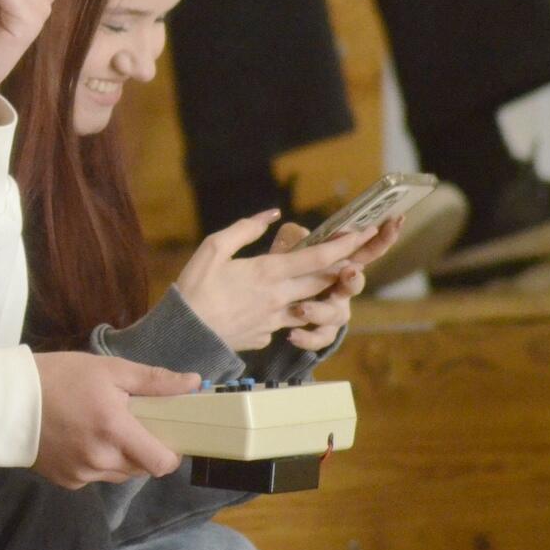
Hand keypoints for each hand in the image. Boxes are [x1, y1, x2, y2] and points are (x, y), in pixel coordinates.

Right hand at [31, 352, 199, 487]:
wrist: (4, 398)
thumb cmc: (59, 377)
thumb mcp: (108, 369)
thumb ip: (153, 380)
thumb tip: (195, 383)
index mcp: (115, 430)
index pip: (162, 463)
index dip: (170, 452)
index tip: (163, 433)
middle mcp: (101, 459)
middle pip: (142, 468)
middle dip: (142, 449)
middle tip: (126, 422)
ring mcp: (82, 475)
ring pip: (119, 474)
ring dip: (120, 456)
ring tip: (99, 428)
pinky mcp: (66, 482)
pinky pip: (95, 476)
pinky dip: (96, 462)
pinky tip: (79, 439)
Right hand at [174, 210, 379, 350]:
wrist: (186, 334)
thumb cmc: (195, 288)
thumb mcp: (213, 248)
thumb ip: (244, 229)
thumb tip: (271, 215)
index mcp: (267, 272)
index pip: (317, 257)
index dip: (344, 244)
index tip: (363, 232)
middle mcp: (279, 297)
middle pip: (324, 281)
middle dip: (344, 264)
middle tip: (358, 251)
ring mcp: (276, 320)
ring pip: (312, 303)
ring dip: (323, 290)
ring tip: (326, 278)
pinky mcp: (268, 335)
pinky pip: (287, 321)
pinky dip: (289, 310)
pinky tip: (275, 305)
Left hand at [270, 216, 401, 350]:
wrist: (279, 306)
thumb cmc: (290, 271)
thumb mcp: (292, 251)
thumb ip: (296, 239)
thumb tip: (302, 231)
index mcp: (340, 265)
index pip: (365, 250)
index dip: (382, 238)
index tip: (396, 221)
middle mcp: (342, 289)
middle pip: (355, 284)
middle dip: (353, 278)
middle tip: (348, 271)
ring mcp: (334, 312)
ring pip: (337, 314)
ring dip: (320, 311)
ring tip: (302, 308)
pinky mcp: (322, 331)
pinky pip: (320, 338)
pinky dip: (308, 338)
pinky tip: (292, 335)